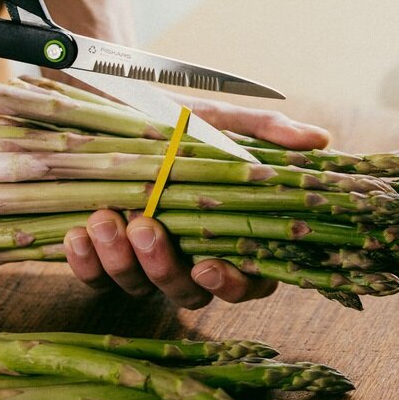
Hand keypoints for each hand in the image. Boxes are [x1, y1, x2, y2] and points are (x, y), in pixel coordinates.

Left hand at [64, 99, 330, 307]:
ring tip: (104, 219)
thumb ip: (265, 132)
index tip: (211, 267)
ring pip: (137, 287)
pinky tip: (79, 234)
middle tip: (145, 227)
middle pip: (188, 293)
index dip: (233, 285)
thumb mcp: (218, 120)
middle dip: (164, 267)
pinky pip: (94, 278)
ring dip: (120, 260)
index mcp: (226, 236)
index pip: (246, 282)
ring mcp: (142, 265)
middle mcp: (187, 259)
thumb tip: (319, 140)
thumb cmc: (174, 119)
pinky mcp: (101, 261)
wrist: (110, 105)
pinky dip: (85, 261)